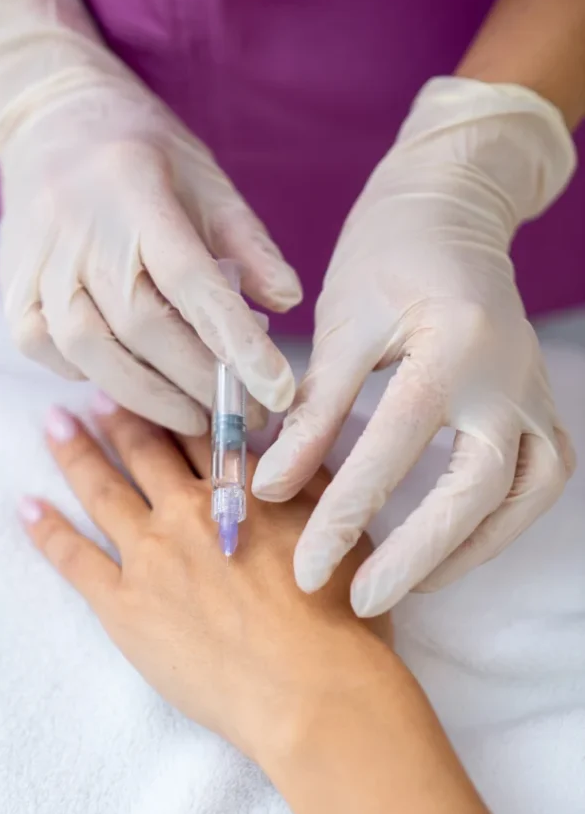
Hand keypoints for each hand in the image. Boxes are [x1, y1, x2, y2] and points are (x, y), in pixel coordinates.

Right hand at [0, 0, 300, 433]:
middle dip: (202, 383)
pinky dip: (99, 379)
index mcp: (137, 194)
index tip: (278, 392)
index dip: (237, 343)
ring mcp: (39, 267)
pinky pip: (55, 356)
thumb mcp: (205, 180)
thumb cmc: (141, 154)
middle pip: (144, 328)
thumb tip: (287, 302)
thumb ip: (247, 243)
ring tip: (198, 416)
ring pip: (94, 353)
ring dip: (153, 397)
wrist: (49, 122)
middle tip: (246, 415)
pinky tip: (136, 385)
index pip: (192, 281)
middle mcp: (80, 232)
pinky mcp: (14, 295)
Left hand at [19, 398, 391, 763]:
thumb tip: (288, 444)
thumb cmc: (339, 620)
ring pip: (103, 490)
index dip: (174, 403)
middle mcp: (188, 511)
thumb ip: (308, 482)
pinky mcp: (124, 606)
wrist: (312, 691)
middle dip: (120, 416)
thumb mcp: (339, 531)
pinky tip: (27, 506)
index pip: (199, 432)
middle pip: (145, 450)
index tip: (155, 381)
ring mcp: (150, 557)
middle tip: (96, 389)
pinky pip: (75, 559)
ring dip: (76, 452)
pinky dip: (47, 529)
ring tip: (54, 423)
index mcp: (241, 490)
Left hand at [253, 77, 576, 615]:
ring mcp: (536, 392)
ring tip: (406, 588)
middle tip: (359, 601)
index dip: (346, 511)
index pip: (395, 443)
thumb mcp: (342, 326)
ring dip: (465, 550)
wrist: (450, 212)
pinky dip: (497, 526)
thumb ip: (314, 410)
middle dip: (415, 554)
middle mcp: (510, 374)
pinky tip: (452, 550)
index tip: (303, 565)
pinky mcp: (541, 405)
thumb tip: (272, 489)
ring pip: (519, 496)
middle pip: (474, 488)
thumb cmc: (386, 259)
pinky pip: (536, 483)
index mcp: (454, 342)